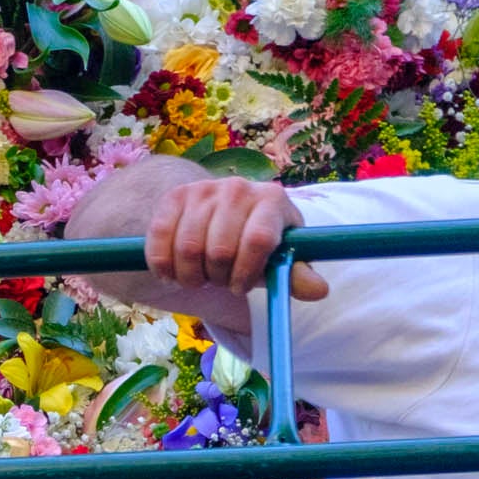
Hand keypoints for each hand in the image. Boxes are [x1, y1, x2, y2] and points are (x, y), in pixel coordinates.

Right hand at [143, 176, 326, 304]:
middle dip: (216, 278)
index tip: (240, 287)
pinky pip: (160, 240)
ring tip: (198, 277)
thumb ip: (296, 275)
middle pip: (220, 249)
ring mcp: (203, 189)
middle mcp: (238, 187)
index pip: (258, 240)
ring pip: (188, 248)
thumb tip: (319, 291)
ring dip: (190, 276)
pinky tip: (172, 273)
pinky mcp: (174, 197)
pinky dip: (163, 266)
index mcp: (272, 199)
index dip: (246, 273)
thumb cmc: (254, 242)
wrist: (219, 211)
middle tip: (218, 281)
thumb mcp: (277, 257)